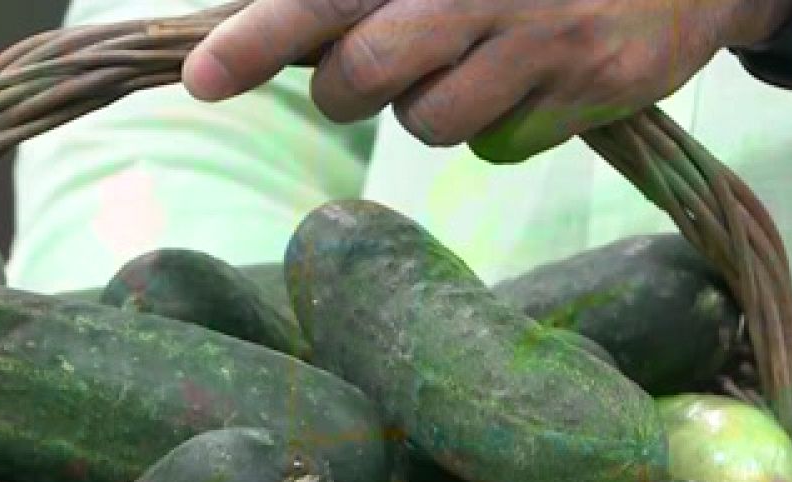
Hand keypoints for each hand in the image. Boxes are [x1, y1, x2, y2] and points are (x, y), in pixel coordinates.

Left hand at [183, 0, 791, 161]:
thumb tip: (289, 24)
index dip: (257, 37)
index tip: (201, 78)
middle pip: (363, 77)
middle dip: (345, 88)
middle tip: (364, 69)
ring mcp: (544, 39)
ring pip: (430, 125)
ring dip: (431, 108)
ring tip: (478, 58)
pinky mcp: (590, 87)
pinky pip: (501, 147)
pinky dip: (500, 126)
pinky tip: (532, 78)